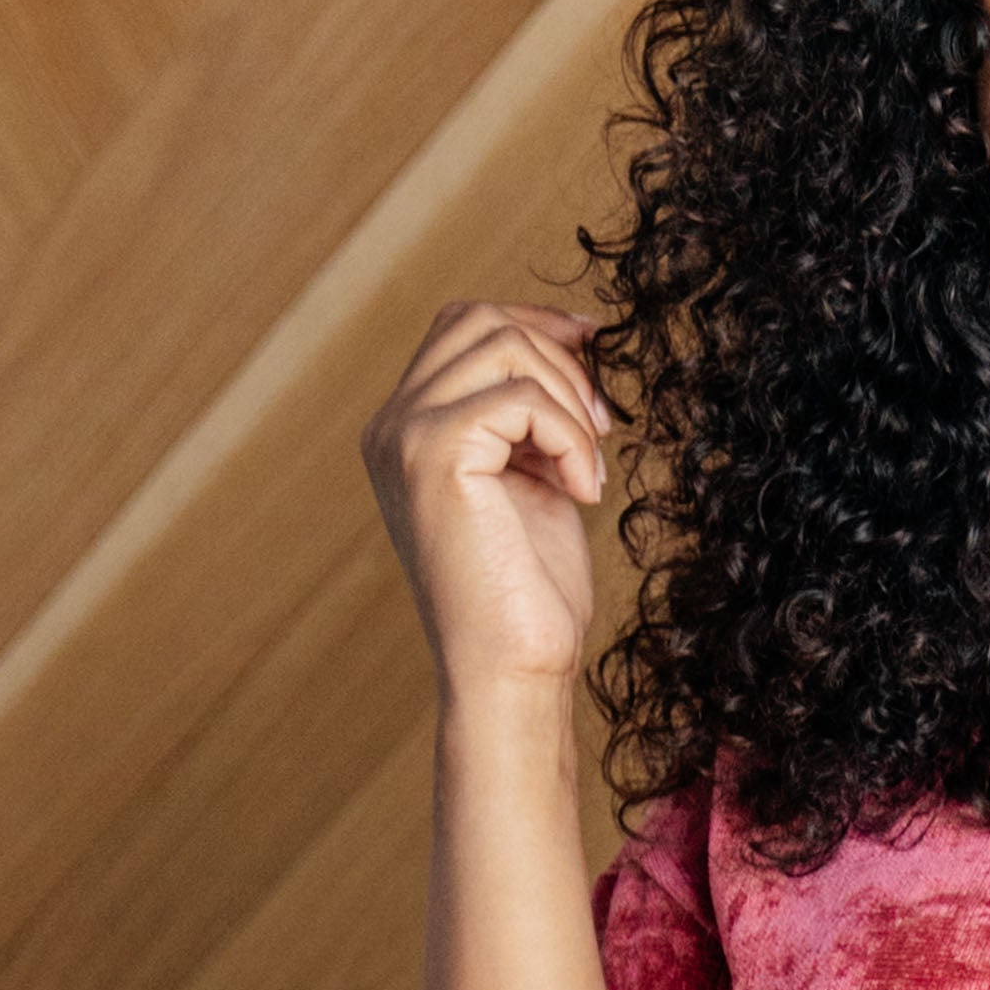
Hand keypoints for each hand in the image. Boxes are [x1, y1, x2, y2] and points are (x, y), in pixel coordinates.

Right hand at [361, 296, 609, 705]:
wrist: (514, 670)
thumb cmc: (529, 593)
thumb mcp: (531, 479)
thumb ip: (530, 413)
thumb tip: (574, 337)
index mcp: (406, 430)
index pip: (463, 328)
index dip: (534, 324)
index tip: (593, 345)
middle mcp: (390, 425)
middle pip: (476, 319)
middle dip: (555, 356)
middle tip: (599, 425)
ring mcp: (404, 435)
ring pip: (498, 343)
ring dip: (567, 400)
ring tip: (588, 468)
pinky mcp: (433, 453)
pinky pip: (518, 395)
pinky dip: (569, 436)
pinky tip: (583, 491)